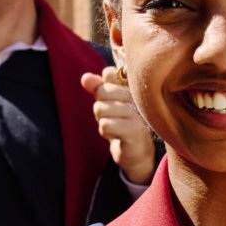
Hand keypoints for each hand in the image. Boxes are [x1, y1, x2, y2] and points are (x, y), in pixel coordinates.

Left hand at [81, 66, 155, 185]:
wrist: (136, 151)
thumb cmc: (123, 123)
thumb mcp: (109, 103)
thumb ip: (98, 87)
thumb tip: (85, 78)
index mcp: (134, 85)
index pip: (109, 73)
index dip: (102, 88)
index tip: (113, 101)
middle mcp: (139, 95)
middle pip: (102, 91)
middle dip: (101, 107)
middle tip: (113, 117)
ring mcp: (139, 113)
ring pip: (101, 108)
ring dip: (103, 120)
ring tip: (116, 126)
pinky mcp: (136, 130)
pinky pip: (105, 125)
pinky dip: (106, 132)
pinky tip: (117, 135)